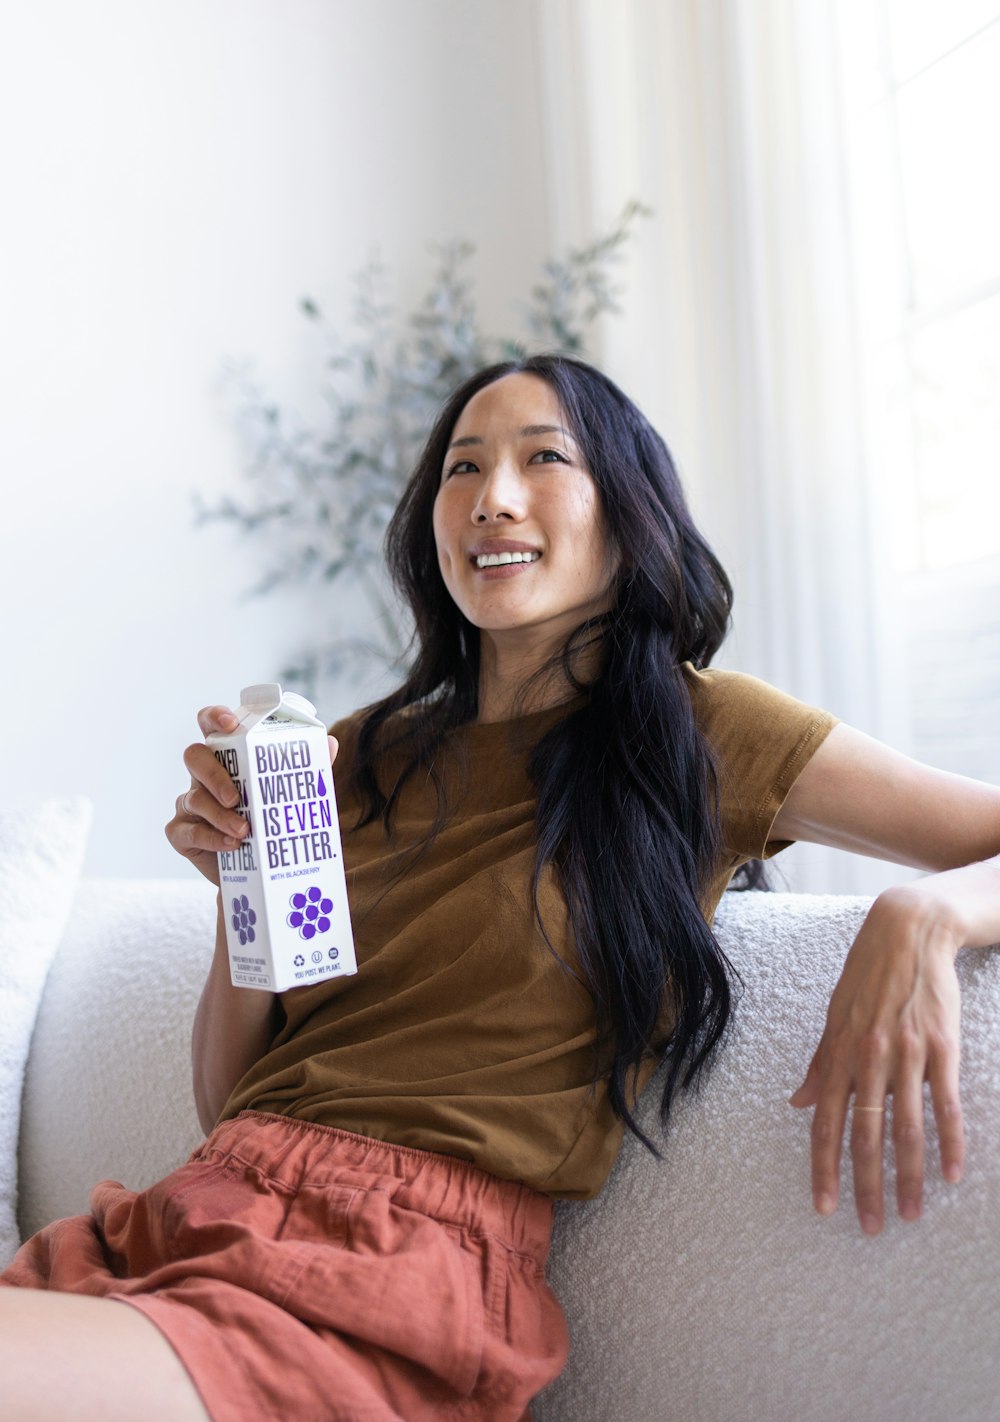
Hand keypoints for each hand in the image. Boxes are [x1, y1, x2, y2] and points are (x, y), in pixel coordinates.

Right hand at [165, 705, 339, 885]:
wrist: (264, 870)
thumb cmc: (275, 822)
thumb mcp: (295, 795)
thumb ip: (309, 769)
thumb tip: (330, 742)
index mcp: (227, 758)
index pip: (211, 725)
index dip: (214, 717)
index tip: (230, 724)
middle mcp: (204, 776)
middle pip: (194, 756)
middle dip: (214, 774)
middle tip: (236, 797)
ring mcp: (190, 804)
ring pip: (194, 798)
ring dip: (219, 815)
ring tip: (244, 831)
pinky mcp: (182, 833)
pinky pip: (186, 831)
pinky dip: (210, 837)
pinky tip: (232, 844)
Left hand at [789, 887, 963, 1234]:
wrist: (908, 933)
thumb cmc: (867, 977)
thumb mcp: (833, 1017)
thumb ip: (820, 1064)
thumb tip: (800, 1103)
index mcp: (838, 1054)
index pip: (826, 1124)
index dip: (823, 1168)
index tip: (823, 1207)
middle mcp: (868, 1059)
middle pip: (864, 1135)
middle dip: (865, 1186)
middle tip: (870, 1227)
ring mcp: (907, 1054)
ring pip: (906, 1128)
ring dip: (909, 1176)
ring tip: (911, 1213)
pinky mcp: (942, 1048)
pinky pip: (945, 1104)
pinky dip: (950, 1141)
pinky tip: (951, 1173)